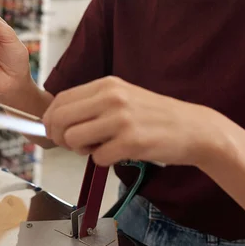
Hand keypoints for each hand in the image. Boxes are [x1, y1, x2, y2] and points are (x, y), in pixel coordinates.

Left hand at [43, 76, 219, 166]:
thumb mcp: (123, 98)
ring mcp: (121, 119)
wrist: (193, 128)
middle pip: (60, 119)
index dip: (51, 120)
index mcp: (107, 84)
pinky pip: (97, 158)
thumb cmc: (155, 116)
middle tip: (75, 144)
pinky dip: (103, 160)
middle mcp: (112, 97)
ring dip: (81, 150)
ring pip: (73, 139)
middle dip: (60, 137)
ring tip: (101, 147)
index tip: (56, 132)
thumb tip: (56, 122)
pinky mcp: (131, 142)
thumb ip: (92, 105)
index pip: (61, 100)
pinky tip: (119, 153)